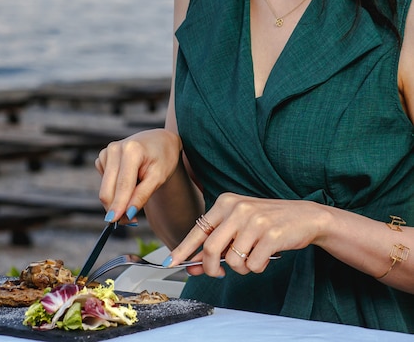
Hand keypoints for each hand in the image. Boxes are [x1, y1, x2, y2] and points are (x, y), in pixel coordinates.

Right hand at [96, 128, 181, 223]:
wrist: (159, 141)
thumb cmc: (163, 158)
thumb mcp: (159, 177)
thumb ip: (142, 195)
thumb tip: (127, 213)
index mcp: (131, 150)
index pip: (123, 184)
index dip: (118, 205)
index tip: (115, 222)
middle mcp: (115, 148)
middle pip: (108, 189)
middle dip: (116, 208)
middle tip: (130, 221)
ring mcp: (106, 152)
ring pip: (104, 189)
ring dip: (116, 201)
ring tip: (136, 197)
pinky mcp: (102, 157)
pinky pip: (105, 183)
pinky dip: (115, 189)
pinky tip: (129, 182)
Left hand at [167, 192, 326, 276]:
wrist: (305, 217)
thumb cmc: (267, 222)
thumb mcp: (238, 226)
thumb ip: (215, 243)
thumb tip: (190, 265)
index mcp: (225, 202)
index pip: (198, 230)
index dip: (183, 249)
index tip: (170, 262)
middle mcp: (237, 209)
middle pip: (210, 248)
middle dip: (210, 268)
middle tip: (217, 274)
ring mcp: (254, 221)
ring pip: (232, 260)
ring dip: (240, 268)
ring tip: (251, 257)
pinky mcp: (271, 236)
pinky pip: (253, 265)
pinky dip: (257, 268)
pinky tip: (265, 256)